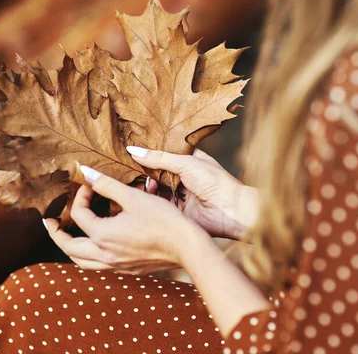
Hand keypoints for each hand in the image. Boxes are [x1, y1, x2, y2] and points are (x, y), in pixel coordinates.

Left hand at [44, 165, 208, 273]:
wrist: (187, 246)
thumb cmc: (163, 220)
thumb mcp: (133, 198)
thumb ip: (107, 185)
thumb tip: (85, 172)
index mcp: (103, 235)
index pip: (79, 214)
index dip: (81, 196)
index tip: (90, 185)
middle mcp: (105, 254)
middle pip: (69, 247)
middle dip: (57, 233)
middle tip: (51, 222)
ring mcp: (116, 265)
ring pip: (82, 262)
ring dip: (71, 248)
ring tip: (68, 236)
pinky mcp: (127, 269)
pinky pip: (98, 266)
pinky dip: (89, 256)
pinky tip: (96, 245)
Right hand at [126, 146, 258, 239]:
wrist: (230, 211)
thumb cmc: (214, 181)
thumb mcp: (186, 163)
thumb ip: (159, 158)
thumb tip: (132, 150)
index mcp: (190, 160)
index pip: (165, 153)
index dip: (150, 151)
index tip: (130, 147)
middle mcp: (183, 176)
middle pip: (158, 171)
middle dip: (144, 168)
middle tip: (127, 165)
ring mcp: (179, 194)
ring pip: (156, 187)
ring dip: (146, 183)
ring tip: (139, 180)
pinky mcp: (176, 211)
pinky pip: (158, 203)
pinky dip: (150, 198)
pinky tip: (143, 192)